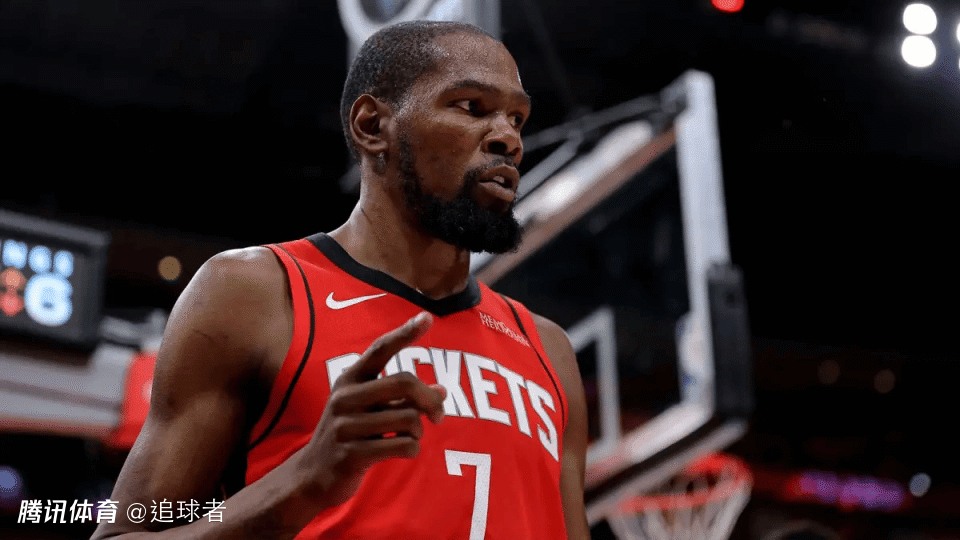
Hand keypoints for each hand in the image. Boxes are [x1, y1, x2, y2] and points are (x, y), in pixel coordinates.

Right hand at [297, 312, 445, 506]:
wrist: (313, 476)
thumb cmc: (351, 435)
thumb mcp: (371, 410)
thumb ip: (402, 398)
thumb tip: (442, 391)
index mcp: (349, 379)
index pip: (380, 349)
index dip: (405, 333)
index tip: (427, 318)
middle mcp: (345, 397)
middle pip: (404, 382)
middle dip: (430, 399)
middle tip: (439, 416)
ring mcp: (346, 426)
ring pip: (409, 419)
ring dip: (420, 431)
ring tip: (411, 437)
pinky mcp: (352, 454)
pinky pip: (403, 446)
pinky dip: (413, 449)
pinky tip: (404, 451)